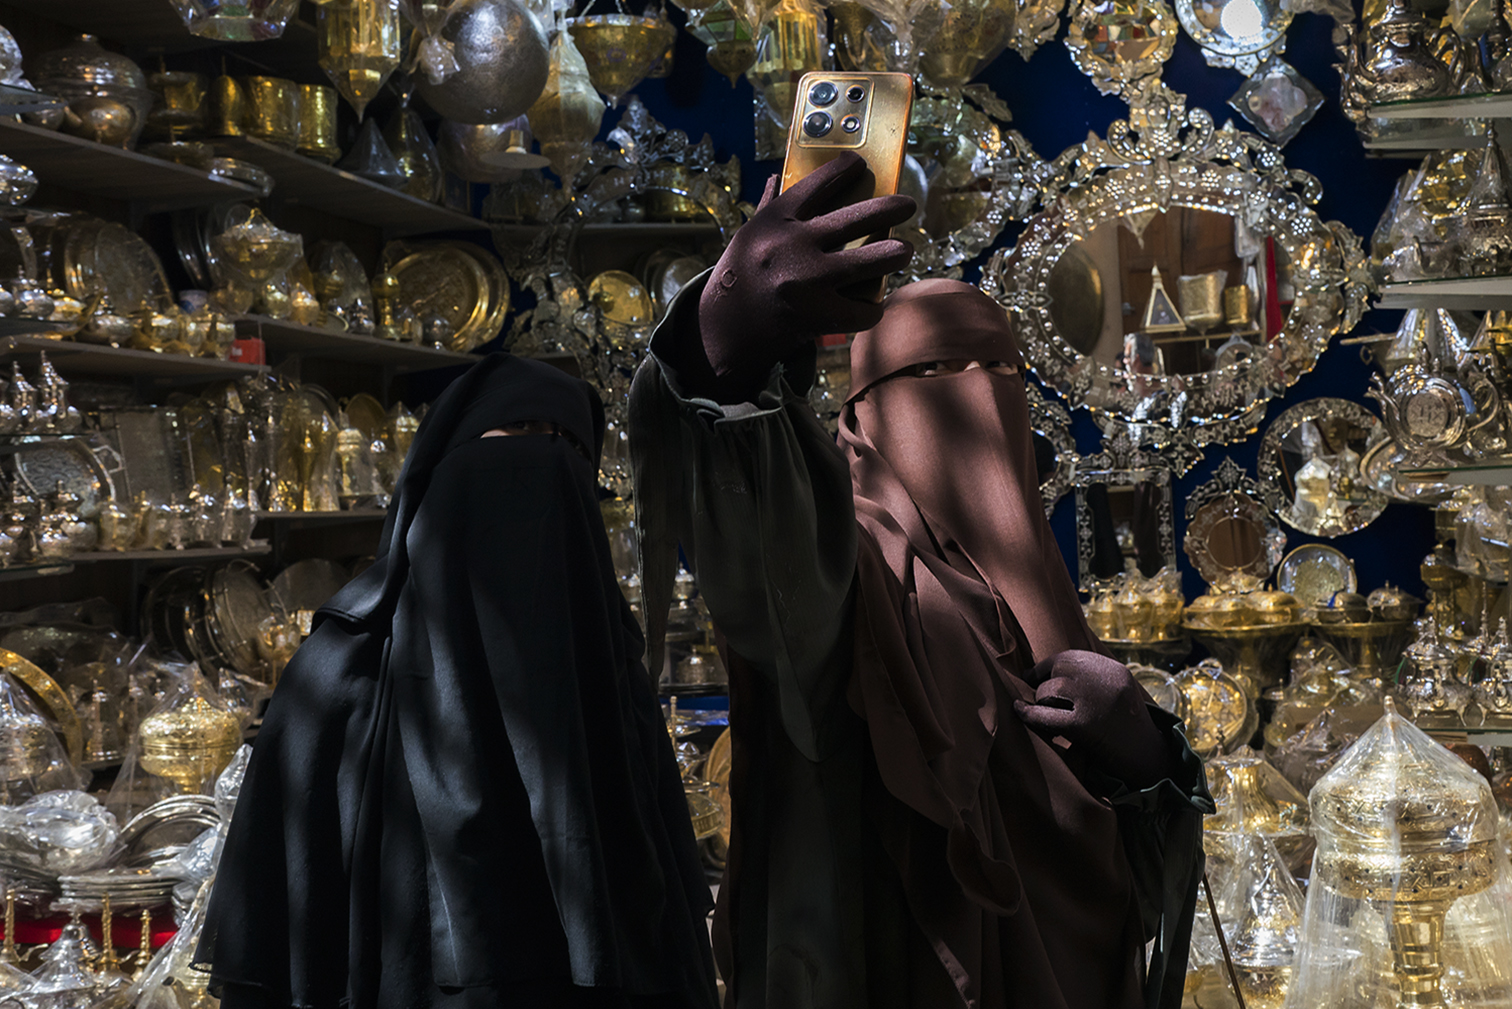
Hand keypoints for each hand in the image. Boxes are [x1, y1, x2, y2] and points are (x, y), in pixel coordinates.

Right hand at [696, 152, 915, 396]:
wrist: (724, 328)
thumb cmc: (739, 276)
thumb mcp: (748, 235)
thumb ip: (769, 207)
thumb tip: (777, 177)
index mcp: (777, 219)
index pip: (820, 182)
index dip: (847, 168)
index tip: (861, 164)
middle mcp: (793, 243)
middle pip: (858, 217)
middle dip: (892, 208)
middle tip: (909, 205)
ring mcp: (807, 279)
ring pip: (870, 260)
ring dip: (896, 254)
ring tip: (904, 251)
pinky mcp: (816, 314)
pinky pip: (862, 310)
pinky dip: (872, 310)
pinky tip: (872, 307)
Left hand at [1012, 650, 1172, 787]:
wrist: (1151, 762)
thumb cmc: (1128, 729)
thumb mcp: (1116, 694)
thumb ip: (1091, 680)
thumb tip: (1048, 671)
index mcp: (1114, 670)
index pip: (1070, 657)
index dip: (1049, 668)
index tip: (1037, 677)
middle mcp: (1105, 680)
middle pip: (1057, 669)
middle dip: (1041, 681)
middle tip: (1035, 695)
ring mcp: (1094, 700)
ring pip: (1048, 691)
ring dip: (1040, 703)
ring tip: (1046, 715)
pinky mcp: (1084, 724)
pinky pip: (1046, 715)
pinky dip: (1028, 715)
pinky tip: (1018, 711)